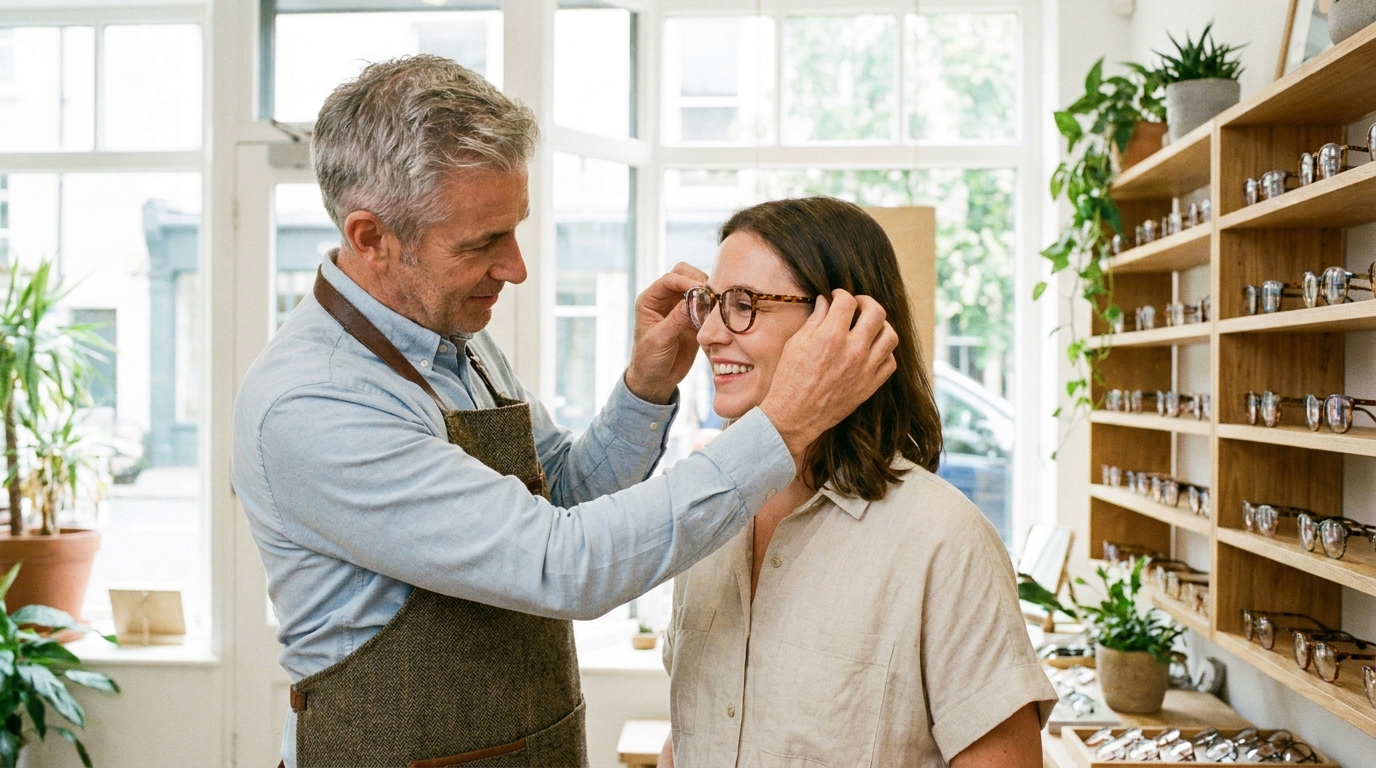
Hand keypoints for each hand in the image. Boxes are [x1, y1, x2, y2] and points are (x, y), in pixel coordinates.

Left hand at [623, 263, 707, 403]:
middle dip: (698, 281)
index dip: (685, 281)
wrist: (656, 380)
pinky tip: (718, 316)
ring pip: (698, 287)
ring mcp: (680, 307)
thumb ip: (676, 319)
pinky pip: (707, 304)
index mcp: (650, 300)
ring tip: (716, 307)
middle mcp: (665, 299)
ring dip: (708, 293)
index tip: (701, 290)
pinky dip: (714, 307)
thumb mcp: (659, 340)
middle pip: (684, 275)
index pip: (669, 279)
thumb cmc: (649, 360)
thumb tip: (693, 299)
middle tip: (710, 296)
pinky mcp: (694, 318)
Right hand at [758, 290, 898, 464]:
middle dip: (866, 303)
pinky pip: (890, 362)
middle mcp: (853, 351)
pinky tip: (871, 351)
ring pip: (890, 336)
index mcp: (830, 337)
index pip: (848, 301)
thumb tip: (825, 302)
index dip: (841, 294)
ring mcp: (865, 369)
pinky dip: (884, 352)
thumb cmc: (789, 380)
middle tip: (857, 305)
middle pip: (876, 312)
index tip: (837, 297)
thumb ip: (815, 320)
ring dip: (881, 326)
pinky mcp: (870, 386)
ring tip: (868, 327)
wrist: (794, 417)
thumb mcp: (795, 344)